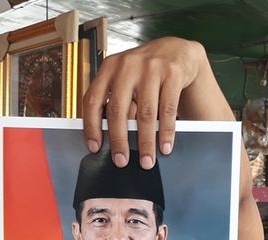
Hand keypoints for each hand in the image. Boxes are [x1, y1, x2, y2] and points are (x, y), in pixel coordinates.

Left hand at [82, 37, 207, 168]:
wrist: (177, 51)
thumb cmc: (144, 71)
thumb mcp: (123, 78)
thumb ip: (114, 100)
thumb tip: (106, 138)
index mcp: (109, 68)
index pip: (93, 100)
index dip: (91, 126)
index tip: (94, 147)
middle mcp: (127, 65)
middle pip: (118, 110)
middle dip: (119, 141)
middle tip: (121, 161)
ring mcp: (151, 67)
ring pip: (145, 113)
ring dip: (146, 142)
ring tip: (146, 161)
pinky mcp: (173, 73)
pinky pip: (168, 109)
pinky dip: (166, 132)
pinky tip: (165, 146)